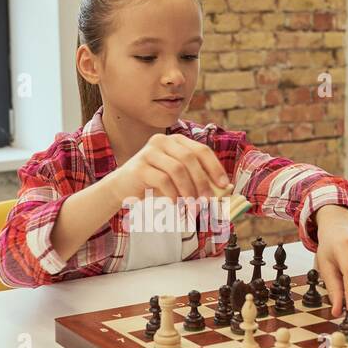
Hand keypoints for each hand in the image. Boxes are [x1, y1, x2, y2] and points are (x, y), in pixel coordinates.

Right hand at [107, 133, 229, 204]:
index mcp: (176, 141)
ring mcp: (149, 152)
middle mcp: (163, 141)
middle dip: (202, 181)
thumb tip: (224, 190)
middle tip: (208, 201)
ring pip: (177, 169)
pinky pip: (162, 180)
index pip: (201, 150)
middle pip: (190, 158)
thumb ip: (198, 180)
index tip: (224, 185)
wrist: (123, 187)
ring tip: (191, 206)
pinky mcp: (139, 166)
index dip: (215, 167)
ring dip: (188, 190)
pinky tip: (174, 203)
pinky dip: (172, 194)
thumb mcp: (178, 179)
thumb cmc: (155, 183)